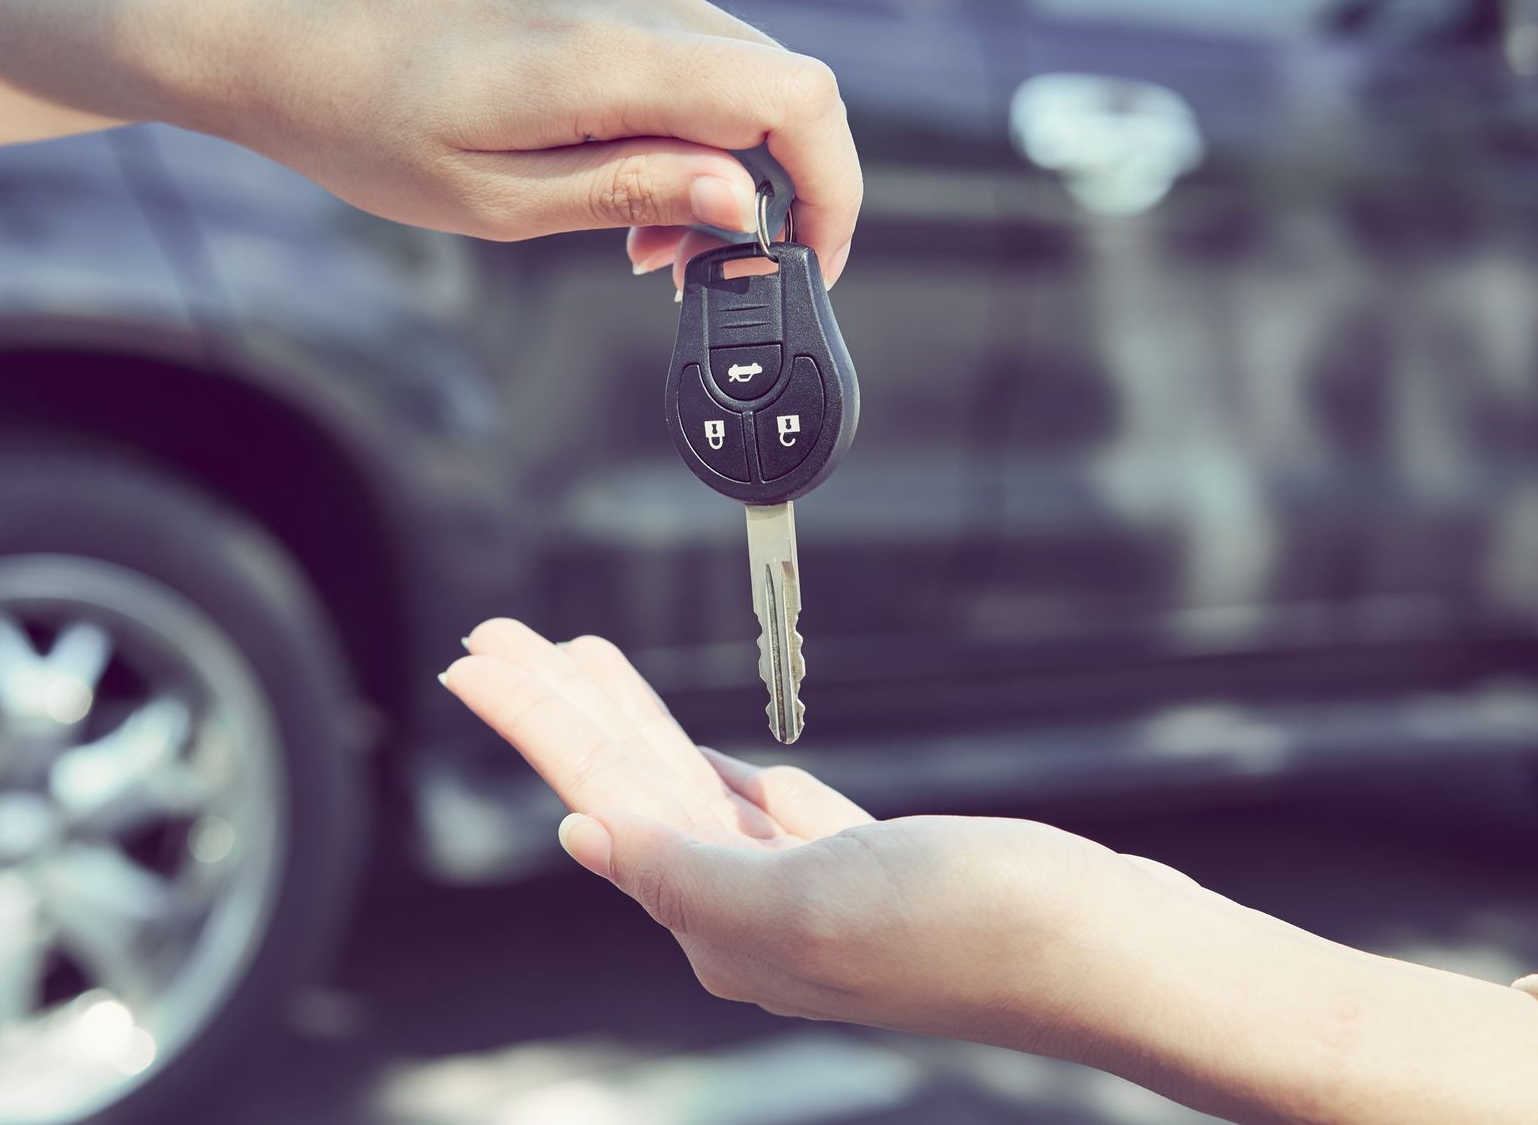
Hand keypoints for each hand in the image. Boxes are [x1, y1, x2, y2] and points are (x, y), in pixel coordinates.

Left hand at [141, 0, 859, 284]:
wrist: (265, 13)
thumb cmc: (353, 113)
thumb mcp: (489, 196)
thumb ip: (629, 191)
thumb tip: (743, 202)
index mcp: (602, 50)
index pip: (791, 100)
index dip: (829, 191)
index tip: (805, 263)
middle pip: (776, 84)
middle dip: (768, 190)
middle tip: (685, 269)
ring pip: (731, 66)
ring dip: (719, 159)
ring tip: (636, 236)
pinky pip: (679, 44)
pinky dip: (679, 117)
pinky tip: (612, 169)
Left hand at [442, 620, 1537, 1124]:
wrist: (1113, 951)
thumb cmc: (973, 929)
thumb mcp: (810, 902)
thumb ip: (687, 869)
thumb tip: (585, 839)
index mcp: (722, 922)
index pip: (598, 797)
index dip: (535, 722)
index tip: (476, 660)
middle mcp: (750, 912)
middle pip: (627, 783)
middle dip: (562, 708)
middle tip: (498, 637)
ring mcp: (809, 889)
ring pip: (688, 785)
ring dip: (629, 720)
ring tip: (575, 656)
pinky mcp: (868, 866)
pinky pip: (761, 806)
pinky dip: (717, 769)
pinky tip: (690, 756)